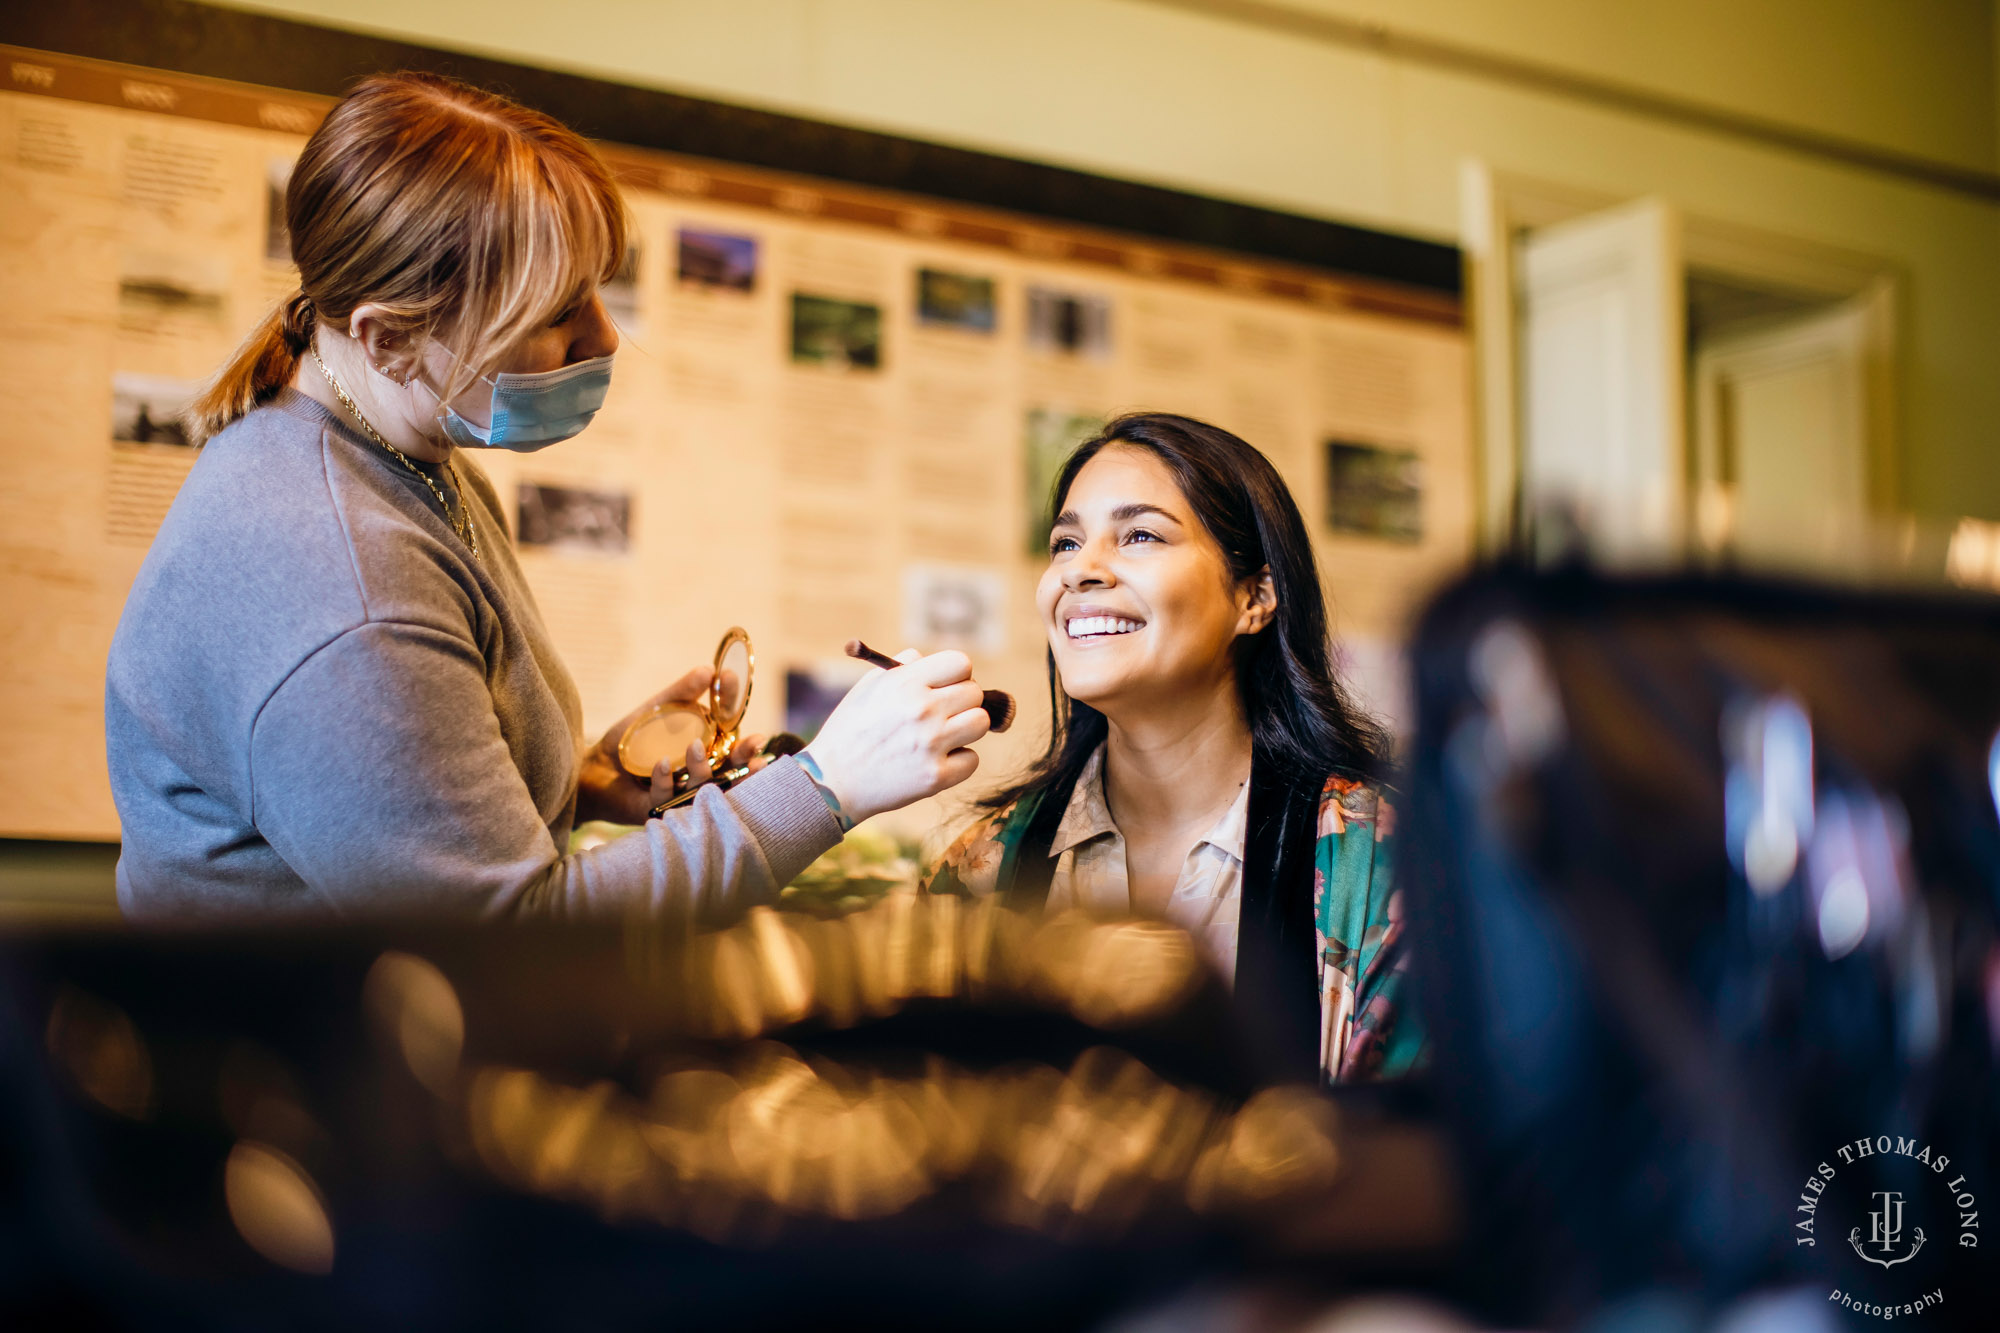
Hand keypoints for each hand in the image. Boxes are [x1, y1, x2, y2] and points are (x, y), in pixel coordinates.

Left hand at [576, 665, 768, 824]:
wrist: (592, 769)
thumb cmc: (631, 741)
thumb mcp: (657, 710)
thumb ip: (682, 693)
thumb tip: (709, 670)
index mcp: (708, 750)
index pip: (733, 737)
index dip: (739, 716)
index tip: (733, 687)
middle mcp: (701, 775)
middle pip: (733, 770)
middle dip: (747, 759)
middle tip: (755, 743)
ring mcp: (681, 795)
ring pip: (705, 789)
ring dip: (703, 768)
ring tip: (695, 747)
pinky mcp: (657, 810)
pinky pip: (667, 797)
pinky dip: (666, 780)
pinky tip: (661, 764)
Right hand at [801, 648, 991, 824]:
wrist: (831, 783)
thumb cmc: (849, 731)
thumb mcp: (867, 688)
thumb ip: (901, 668)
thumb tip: (928, 659)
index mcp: (905, 683)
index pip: (961, 663)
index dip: (956, 675)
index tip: (947, 686)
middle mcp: (922, 710)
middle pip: (975, 693)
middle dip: (962, 702)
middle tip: (943, 714)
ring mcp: (932, 745)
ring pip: (981, 723)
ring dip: (966, 729)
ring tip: (943, 737)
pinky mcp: (936, 777)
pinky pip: (972, 760)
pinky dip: (958, 762)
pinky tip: (935, 761)